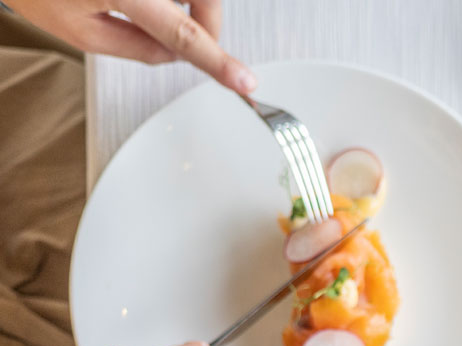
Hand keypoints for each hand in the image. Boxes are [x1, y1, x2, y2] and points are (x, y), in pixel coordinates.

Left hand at [8, 0, 254, 94]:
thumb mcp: (76, 31)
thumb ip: (136, 48)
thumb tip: (176, 56)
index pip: (180, 33)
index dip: (217, 61)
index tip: (244, 81)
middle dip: (209, 20)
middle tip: (200, 40)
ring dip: (196, 1)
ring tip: (168, 12)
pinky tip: (162, 1)